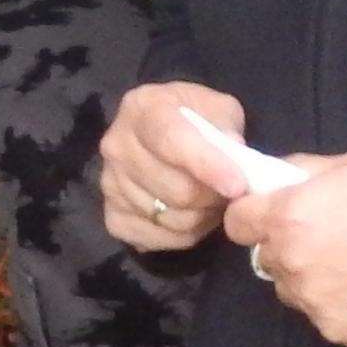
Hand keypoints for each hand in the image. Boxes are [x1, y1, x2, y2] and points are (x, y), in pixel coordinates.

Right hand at [100, 81, 255, 252]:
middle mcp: (116, 146)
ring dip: (202, 215)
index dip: (206, 165)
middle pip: (175, 189)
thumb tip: (235, 158)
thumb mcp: (217, 107)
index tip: (237, 185)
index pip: (171, 141)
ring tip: (211, 199)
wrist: (162, 134)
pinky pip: (158, 239)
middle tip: (231, 191)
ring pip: (170, 219)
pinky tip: (192, 215)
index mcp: (141, 108)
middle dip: (212, 196)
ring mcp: (109, 185)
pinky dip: (184, 234)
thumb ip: (226, 126)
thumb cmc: (194, 117)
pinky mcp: (113, 218)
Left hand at [224, 156, 346, 346]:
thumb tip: (273, 178)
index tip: (274, 214)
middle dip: (288, 247)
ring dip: (310, 278)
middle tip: (330, 238)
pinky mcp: (334, 330)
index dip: (254, 215)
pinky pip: (321, 315)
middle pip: (267, 258)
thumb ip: (301, 171)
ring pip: (292, 289)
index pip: (237, 223)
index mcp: (287, 217)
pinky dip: (338, 304)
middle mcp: (290, 263)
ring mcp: (311, 301)